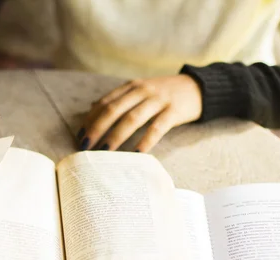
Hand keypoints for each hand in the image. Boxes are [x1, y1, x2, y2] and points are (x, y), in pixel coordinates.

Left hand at [78, 74, 201, 151]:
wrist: (200, 87)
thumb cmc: (166, 93)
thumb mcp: (141, 90)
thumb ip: (119, 98)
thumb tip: (92, 108)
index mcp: (132, 86)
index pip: (105, 102)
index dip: (91, 119)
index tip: (80, 135)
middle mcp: (143, 91)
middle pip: (114, 110)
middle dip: (97, 128)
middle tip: (85, 145)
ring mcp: (159, 100)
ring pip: (132, 118)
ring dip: (115, 136)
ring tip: (104, 152)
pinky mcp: (174, 111)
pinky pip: (157, 128)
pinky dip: (145, 141)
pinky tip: (135, 153)